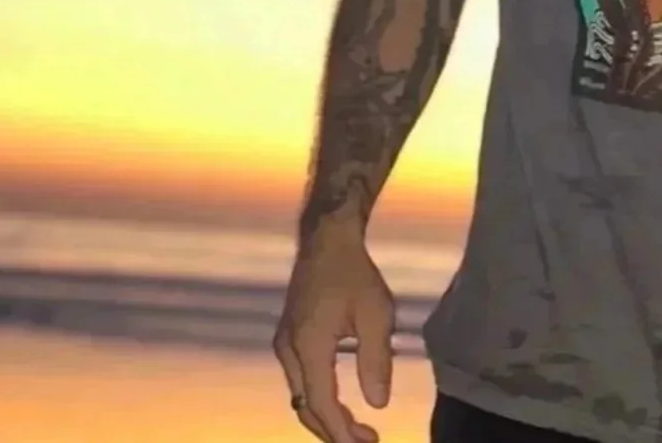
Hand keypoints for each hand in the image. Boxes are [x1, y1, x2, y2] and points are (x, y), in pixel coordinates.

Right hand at [273, 222, 396, 442]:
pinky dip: (318, 399)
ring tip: (358, 431)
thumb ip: (377, 360)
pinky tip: (341, 405)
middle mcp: (288, 349)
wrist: (327, 239)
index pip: (321, 404)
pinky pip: (299, 382)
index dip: (341, 432)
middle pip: (305, 408)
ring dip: (326, 417)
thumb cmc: (354, 273)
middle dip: (333, 432)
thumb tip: (377, 404)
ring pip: (300, 397)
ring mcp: (284, 343)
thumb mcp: (376, 314)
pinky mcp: (288, 338)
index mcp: (308, 345)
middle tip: (367, 442)